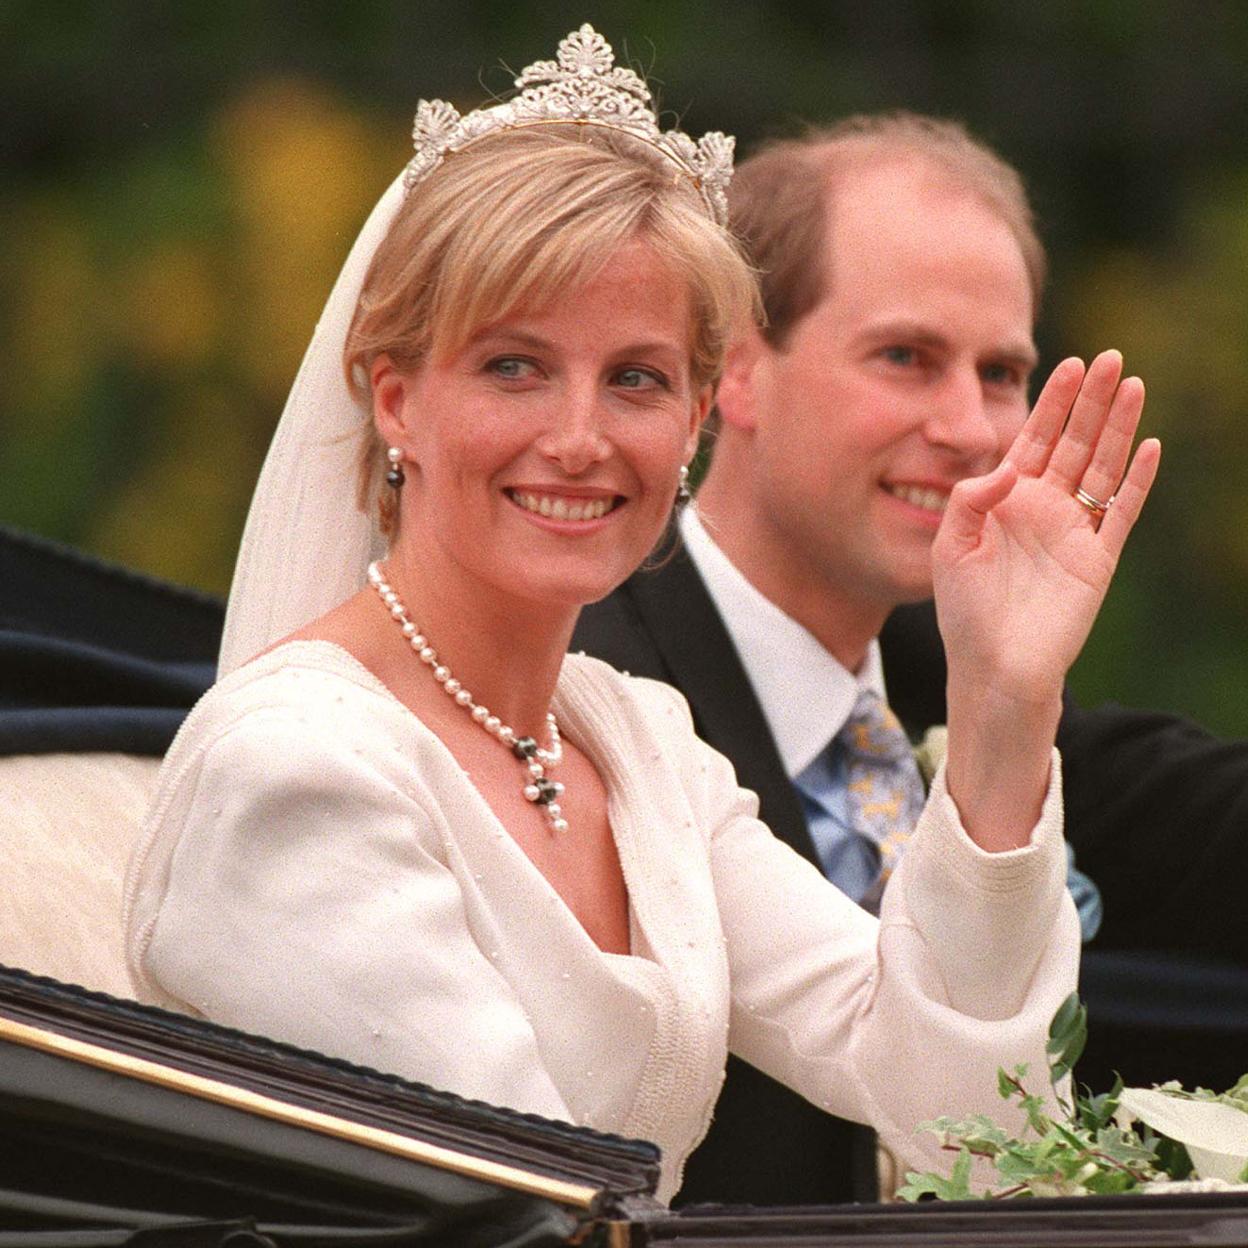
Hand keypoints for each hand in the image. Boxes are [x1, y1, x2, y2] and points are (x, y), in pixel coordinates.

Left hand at [933, 350, 1159, 847]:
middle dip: (1090, 401)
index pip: (1034, 440)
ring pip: (1102, 467)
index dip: (1051, 403)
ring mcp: (1074, 531)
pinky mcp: (1097, 558)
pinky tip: (1148, 445)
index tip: (1067, 365)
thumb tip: (1010, 465)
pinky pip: (1121, 512)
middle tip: (1110, 357)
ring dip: (1118, 427)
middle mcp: (1043, 509)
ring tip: (1133, 384)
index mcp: (1005, 502)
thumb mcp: (949, 546)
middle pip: (1073, 443)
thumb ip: (970, 498)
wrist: (993, 666)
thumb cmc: (964, 611)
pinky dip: (1135, 480)